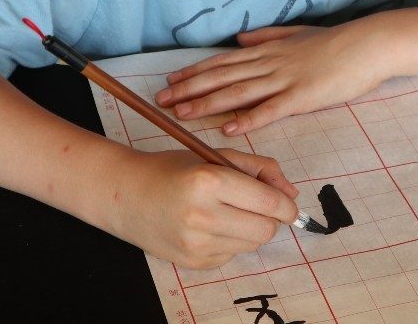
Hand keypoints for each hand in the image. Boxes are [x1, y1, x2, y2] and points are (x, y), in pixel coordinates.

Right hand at [107, 147, 298, 269]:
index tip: (286, 202)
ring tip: (229, 213)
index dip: (286, 205)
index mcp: (209, 181)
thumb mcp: (214, 156)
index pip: (269, 203)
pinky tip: (210, 226)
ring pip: (252, 244)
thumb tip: (291, 193)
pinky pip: (232, 254)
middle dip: (270, 218)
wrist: (126, 195)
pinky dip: (230, 241)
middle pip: (266, 229)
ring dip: (251, 229)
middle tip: (256, 206)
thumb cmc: (172, 170)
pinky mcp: (194, 262)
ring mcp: (197, 243)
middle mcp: (203, 215)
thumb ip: (258, 168)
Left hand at [154, 24, 388, 135]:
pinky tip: (228, 128)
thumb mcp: (297, 33)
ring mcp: (284, 79)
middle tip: (162, 100)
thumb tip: (240, 36)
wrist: (368, 45)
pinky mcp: (303, 96)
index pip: (223, 62)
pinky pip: (270, 110)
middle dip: (189, 89)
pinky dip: (248, 119)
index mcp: (268, 50)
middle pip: (221, 77)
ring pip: (237, 92)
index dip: (195, 72)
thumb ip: (267, 35)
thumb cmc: (337, 41)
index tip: (171, 80)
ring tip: (182, 114)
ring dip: (207, 104)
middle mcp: (269, 63)